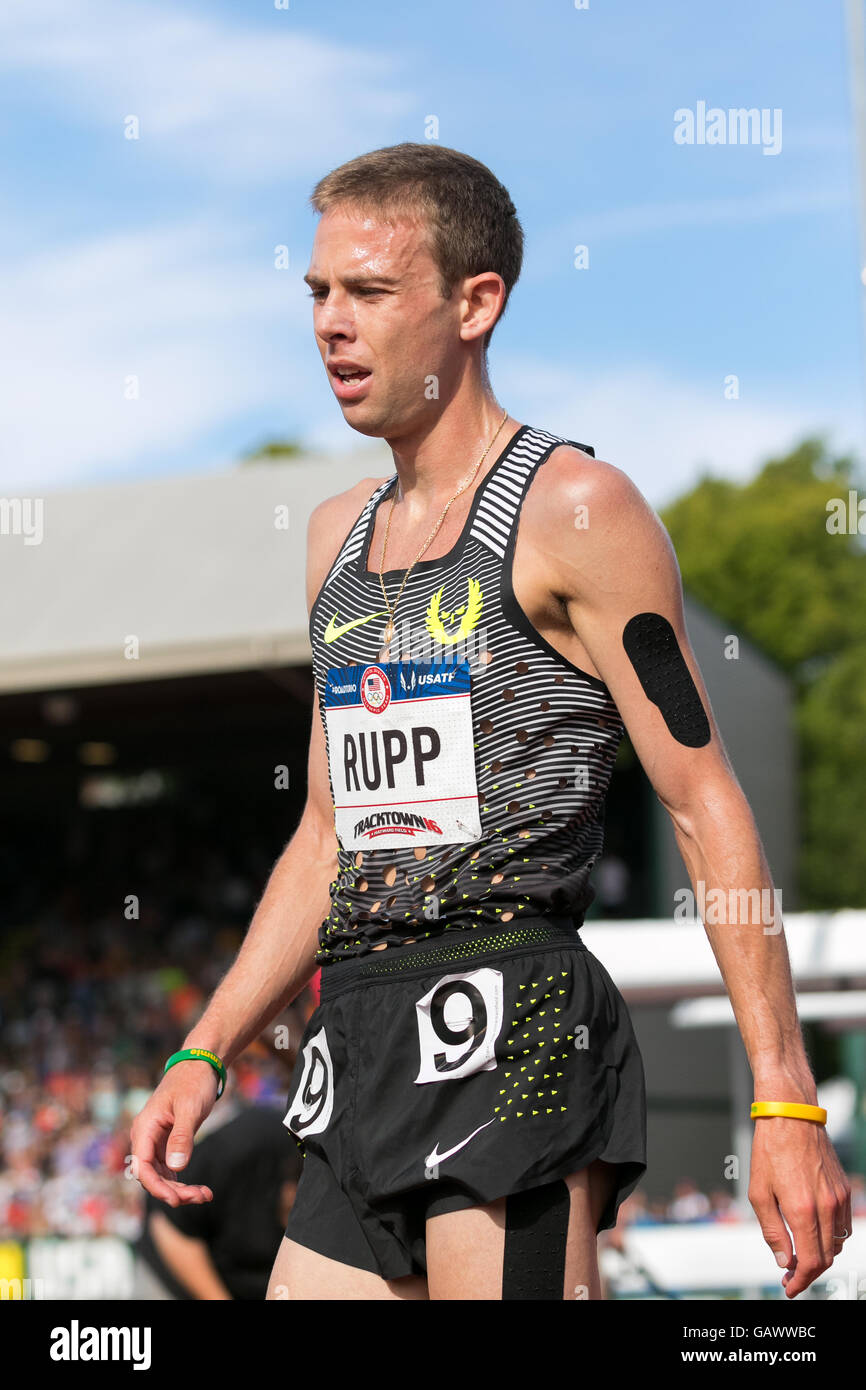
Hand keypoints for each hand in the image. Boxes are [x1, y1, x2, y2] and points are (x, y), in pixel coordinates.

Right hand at [130, 1061, 219, 1206]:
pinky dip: (182, 1181)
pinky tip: (199, 1189)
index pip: (142, 1168)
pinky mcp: (167, 1143)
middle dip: (174, 1191)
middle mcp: (145, 1137)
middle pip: (152, 1176)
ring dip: (180, 1189)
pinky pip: (170, 1169)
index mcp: (144, 1128)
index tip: (177, 1200)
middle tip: (201, 1197)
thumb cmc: (193, 1082)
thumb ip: (182, 1136)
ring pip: (161, 1175)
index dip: (157, 1188)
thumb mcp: (189, 1108)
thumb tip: (175, 1168)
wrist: (200, 1064)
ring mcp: (155, 1141)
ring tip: (205, 1195)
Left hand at [748, 1116, 851, 1297]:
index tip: (789, 1287)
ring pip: (837, 1242)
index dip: (800, 1280)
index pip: (810, 1262)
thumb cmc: (769, 1151)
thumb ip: (772, 1230)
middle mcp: (826, 1206)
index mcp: (802, 1209)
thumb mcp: (758, 1192)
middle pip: (826, 1257)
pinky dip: (832, 1236)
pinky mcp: (844, 1188)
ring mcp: (839, 1197)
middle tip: (791, 1275)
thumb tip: (783, 1260)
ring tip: (801, 1253)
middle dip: (809, 1272)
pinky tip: (815, 1232)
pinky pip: (843, 1224)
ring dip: (822, 1254)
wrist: (791, 1116)